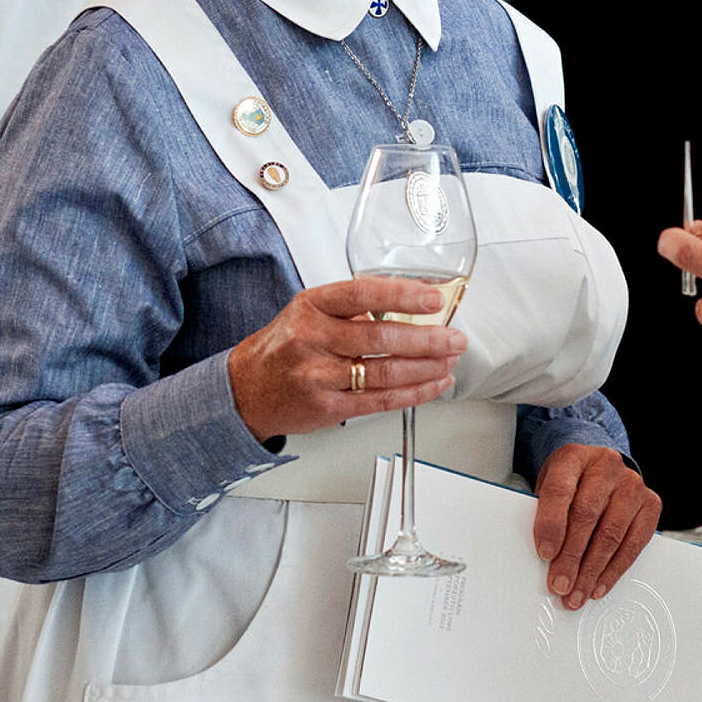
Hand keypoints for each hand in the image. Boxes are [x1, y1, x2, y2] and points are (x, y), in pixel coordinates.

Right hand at [226, 277, 466, 441]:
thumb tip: (410, 306)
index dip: (402, 294)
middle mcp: (312, 338)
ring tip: (450, 360)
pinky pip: (379, 401)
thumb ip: (353, 309)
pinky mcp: (327, 408)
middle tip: (455, 338)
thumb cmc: (285, 346)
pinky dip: (413, 394)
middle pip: (380, 337)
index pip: (362, 293)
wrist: (246, 390)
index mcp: (311, 305)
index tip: (434, 298)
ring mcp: (317, 375)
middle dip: (427, 339)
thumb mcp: (309, 312)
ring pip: (384, 372)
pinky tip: (433, 385)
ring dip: (426, 367)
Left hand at [532, 444, 661, 610]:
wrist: (601, 468)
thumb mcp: (549, 486)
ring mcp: (632, 484)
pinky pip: (634, 543)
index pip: (560, 490)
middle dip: (571, 557)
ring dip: (592, 571)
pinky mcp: (651, 503)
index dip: (551, 524)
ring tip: (577, 593)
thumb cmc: (571, 482)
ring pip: (611, 534)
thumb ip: (545, 514)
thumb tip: (545, 559)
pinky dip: (614, 570)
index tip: (545, 554)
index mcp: (573, 457)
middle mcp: (606, 465)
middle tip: (560, 585)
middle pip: (586, 515)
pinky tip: (599, 584)